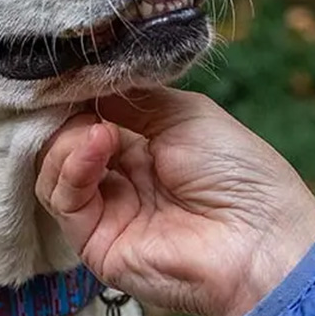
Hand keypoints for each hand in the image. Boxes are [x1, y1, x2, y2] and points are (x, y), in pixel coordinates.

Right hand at [36, 88, 314, 315]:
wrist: (261, 241)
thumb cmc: (238, 173)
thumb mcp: (183, 114)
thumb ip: (130, 98)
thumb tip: (83, 79)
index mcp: (142, 148)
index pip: (88, 117)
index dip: (76, 96)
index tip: (66, 72)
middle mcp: (119, 180)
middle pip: (63, 143)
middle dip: (67, 115)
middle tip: (78, 99)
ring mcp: (105, 212)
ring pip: (53, 171)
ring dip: (69, 140)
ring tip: (99, 129)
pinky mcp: (95, 243)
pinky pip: (63, 201)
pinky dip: (72, 167)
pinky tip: (99, 144)